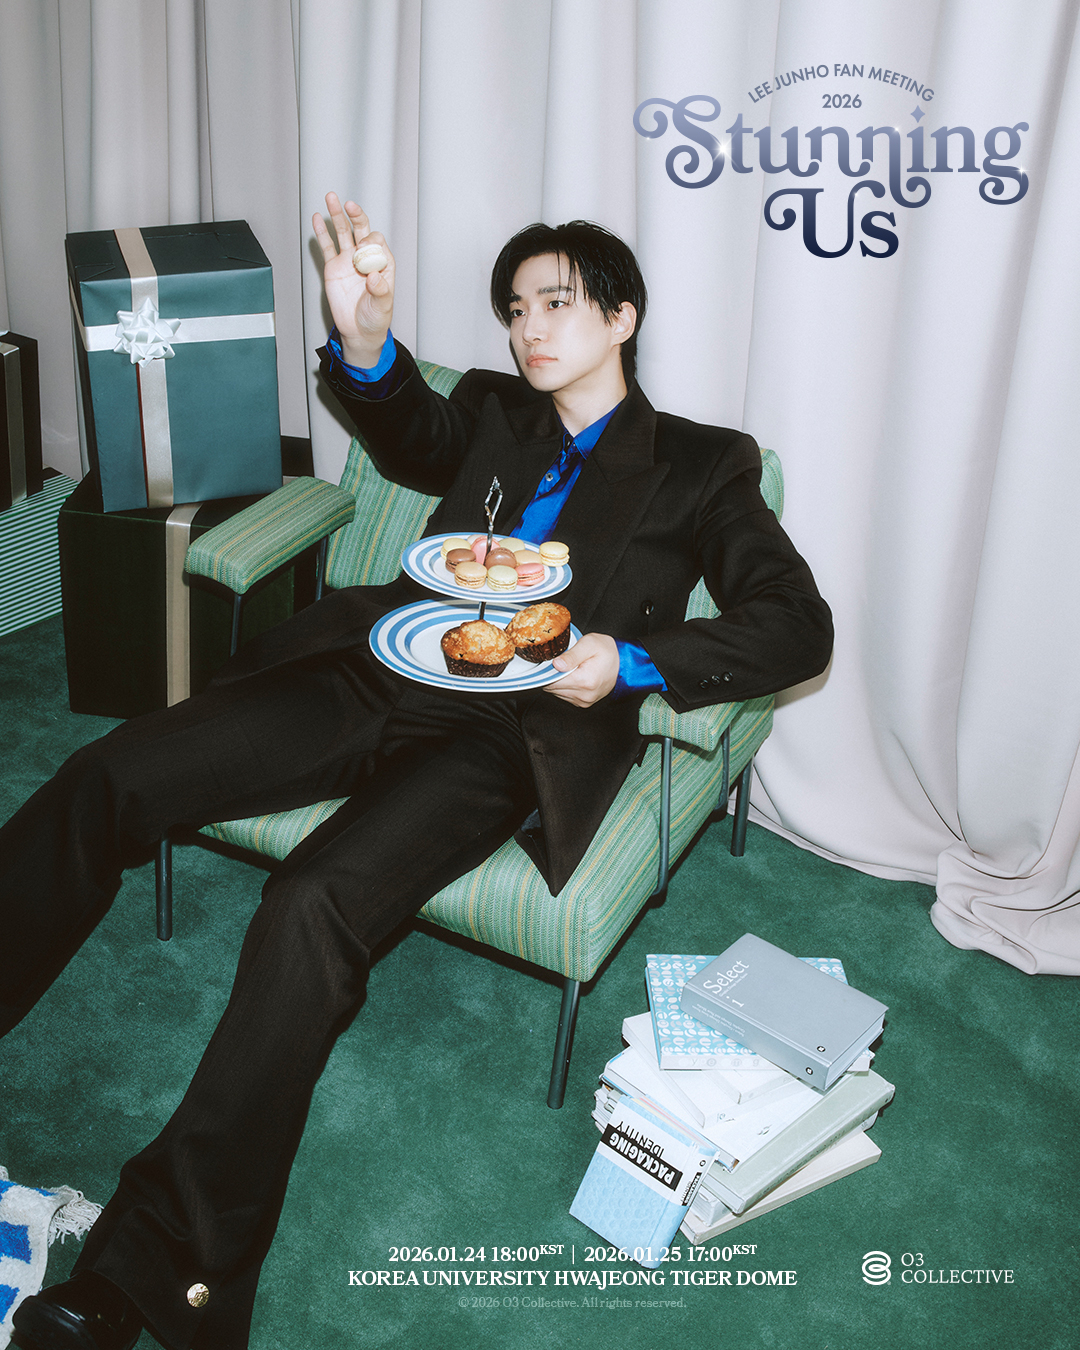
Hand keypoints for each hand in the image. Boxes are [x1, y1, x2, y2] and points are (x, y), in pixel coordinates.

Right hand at [312, 192, 395, 367]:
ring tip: (331, 198)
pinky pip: (327, 247)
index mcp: (382, 264)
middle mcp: (365, 258)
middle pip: (361, 230)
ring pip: (343, 233)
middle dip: (356, 216)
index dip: (371, 242)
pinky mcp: (334, 267)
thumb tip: (374, 278)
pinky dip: (322, 233)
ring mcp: (348, 260)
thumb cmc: (375, 318)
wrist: (359, 331)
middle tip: (349, 206)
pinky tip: (317, 219)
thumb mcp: (382, 307)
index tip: (364, 250)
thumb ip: (380, 292)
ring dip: (337, 216)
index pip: (378, 243)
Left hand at [544, 633, 619, 707]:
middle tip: (561, 662)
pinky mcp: (584, 703)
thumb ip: (571, 655)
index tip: (550, 661)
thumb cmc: (608, 651)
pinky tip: (573, 676)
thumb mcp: (589, 644)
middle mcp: (584, 695)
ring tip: (570, 668)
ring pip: (556, 693)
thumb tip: (556, 665)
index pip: (551, 681)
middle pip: (552, 688)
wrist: (624, 663)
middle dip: (552, 675)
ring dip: (558, 681)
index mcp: (585, 681)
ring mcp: (584, 701)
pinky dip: (564, 686)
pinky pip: (564, 696)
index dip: (547, 670)